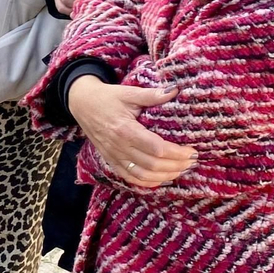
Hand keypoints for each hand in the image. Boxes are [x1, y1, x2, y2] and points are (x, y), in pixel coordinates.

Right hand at [68, 75, 196, 188]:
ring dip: (165, 176)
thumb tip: (175, 90)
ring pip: (143, 175)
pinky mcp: (111, 161)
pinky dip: (147, 182)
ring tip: (181, 170)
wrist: (82, 104)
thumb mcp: (128, 93)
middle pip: (152, 165)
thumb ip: (151, 95)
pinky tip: (161, 179)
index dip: (176, 153)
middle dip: (176, 165)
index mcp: (125, 129)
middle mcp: (119, 146)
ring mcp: (114, 156)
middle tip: (191, 161)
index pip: (156, 148)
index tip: (192, 150)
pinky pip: (130, 177)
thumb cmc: (107, 98)